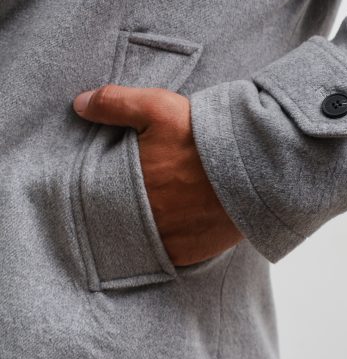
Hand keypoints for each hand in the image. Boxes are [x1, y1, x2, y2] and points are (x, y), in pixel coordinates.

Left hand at [73, 84, 243, 265]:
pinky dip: (168, 240)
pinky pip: (167, 252)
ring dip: (146, 224)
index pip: (99, 193)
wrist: (256, 167)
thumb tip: (79, 104)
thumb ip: (115, 103)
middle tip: (142, 191)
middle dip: (125, 206)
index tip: (114, 178)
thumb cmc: (204, 138)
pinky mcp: (187, 254)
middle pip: (120, 217)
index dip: (103, 186)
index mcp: (128, 186)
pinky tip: (177, 222)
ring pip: (142, 236)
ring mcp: (164, 241)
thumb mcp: (158, 107)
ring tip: (161, 206)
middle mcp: (142, 219)